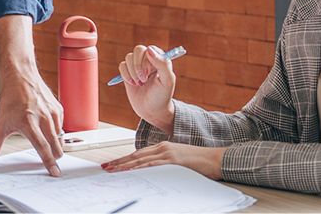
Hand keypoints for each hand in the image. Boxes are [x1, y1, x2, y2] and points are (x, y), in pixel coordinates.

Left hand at [0, 66, 63, 175]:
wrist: (20, 76)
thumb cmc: (11, 97)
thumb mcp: (1, 123)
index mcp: (29, 123)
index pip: (42, 148)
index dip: (49, 163)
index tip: (55, 172)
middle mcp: (43, 118)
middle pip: (55, 146)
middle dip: (55, 156)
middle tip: (51, 161)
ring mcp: (52, 112)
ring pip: (60, 137)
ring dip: (56, 144)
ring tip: (48, 144)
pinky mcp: (58, 108)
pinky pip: (61, 126)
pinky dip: (56, 131)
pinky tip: (48, 129)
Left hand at [102, 142, 226, 179]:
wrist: (215, 159)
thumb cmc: (198, 163)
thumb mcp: (178, 162)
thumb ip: (164, 165)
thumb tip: (152, 173)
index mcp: (163, 148)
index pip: (138, 154)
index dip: (124, 159)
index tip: (112, 164)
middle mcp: (162, 148)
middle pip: (136, 155)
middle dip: (119, 162)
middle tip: (105, 168)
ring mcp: (167, 153)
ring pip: (141, 159)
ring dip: (125, 165)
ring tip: (112, 170)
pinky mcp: (173, 160)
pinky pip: (153, 165)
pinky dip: (140, 167)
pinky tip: (131, 170)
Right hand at [119, 45, 175, 132]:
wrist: (152, 111)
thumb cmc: (162, 96)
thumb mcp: (167, 81)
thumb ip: (163, 64)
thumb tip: (149, 49)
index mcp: (160, 59)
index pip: (150, 49)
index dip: (147, 60)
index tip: (149, 73)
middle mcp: (149, 60)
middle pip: (138, 50)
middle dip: (138, 66)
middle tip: (143, 80)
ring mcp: (137, 65)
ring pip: (128, 57)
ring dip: (132, 72)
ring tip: (139, 83)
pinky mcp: (128, 72)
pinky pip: (122, 66)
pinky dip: (125, 75)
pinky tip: (133, 84)